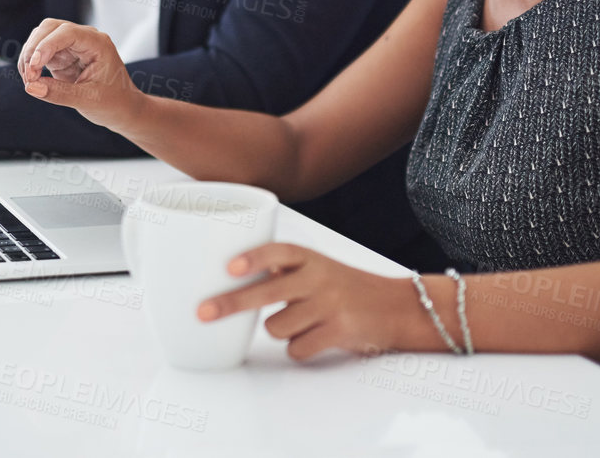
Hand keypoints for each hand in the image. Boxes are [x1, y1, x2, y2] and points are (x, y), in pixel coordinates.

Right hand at [17, 18, 142, 128]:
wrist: (122, 109)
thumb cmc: (113, 102)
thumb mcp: (88, 100)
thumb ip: (59, 93)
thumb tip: (31, 87)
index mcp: (97, 43)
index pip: (67, 33)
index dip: (47, 45)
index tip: (34, 65)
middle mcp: (84, 39)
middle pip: (50, 28)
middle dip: (34, 49)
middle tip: (29, 76)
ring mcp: (71, 46)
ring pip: (41, 37)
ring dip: (29, 56)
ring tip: (29, 80)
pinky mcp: (62, 56)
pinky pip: (40, 52)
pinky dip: (31, 63)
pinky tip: (31, 79)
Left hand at [198, 243, 422, 359]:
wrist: (396, 306)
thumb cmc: (345, 286)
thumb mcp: (316, 267)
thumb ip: (282, 269)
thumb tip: (231, 274)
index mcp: (309, 257)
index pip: (278, 251)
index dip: (253, 258)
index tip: (229, 268)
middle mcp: (318, 277)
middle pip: (266, 292)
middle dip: (230, 304)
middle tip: (203, 312)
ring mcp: (329, 305)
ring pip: (277, 327)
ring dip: (280, 330)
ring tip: (303, 322)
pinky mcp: (339, 331)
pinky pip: (297, 348)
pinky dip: (299, 348)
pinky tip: (316, 337)